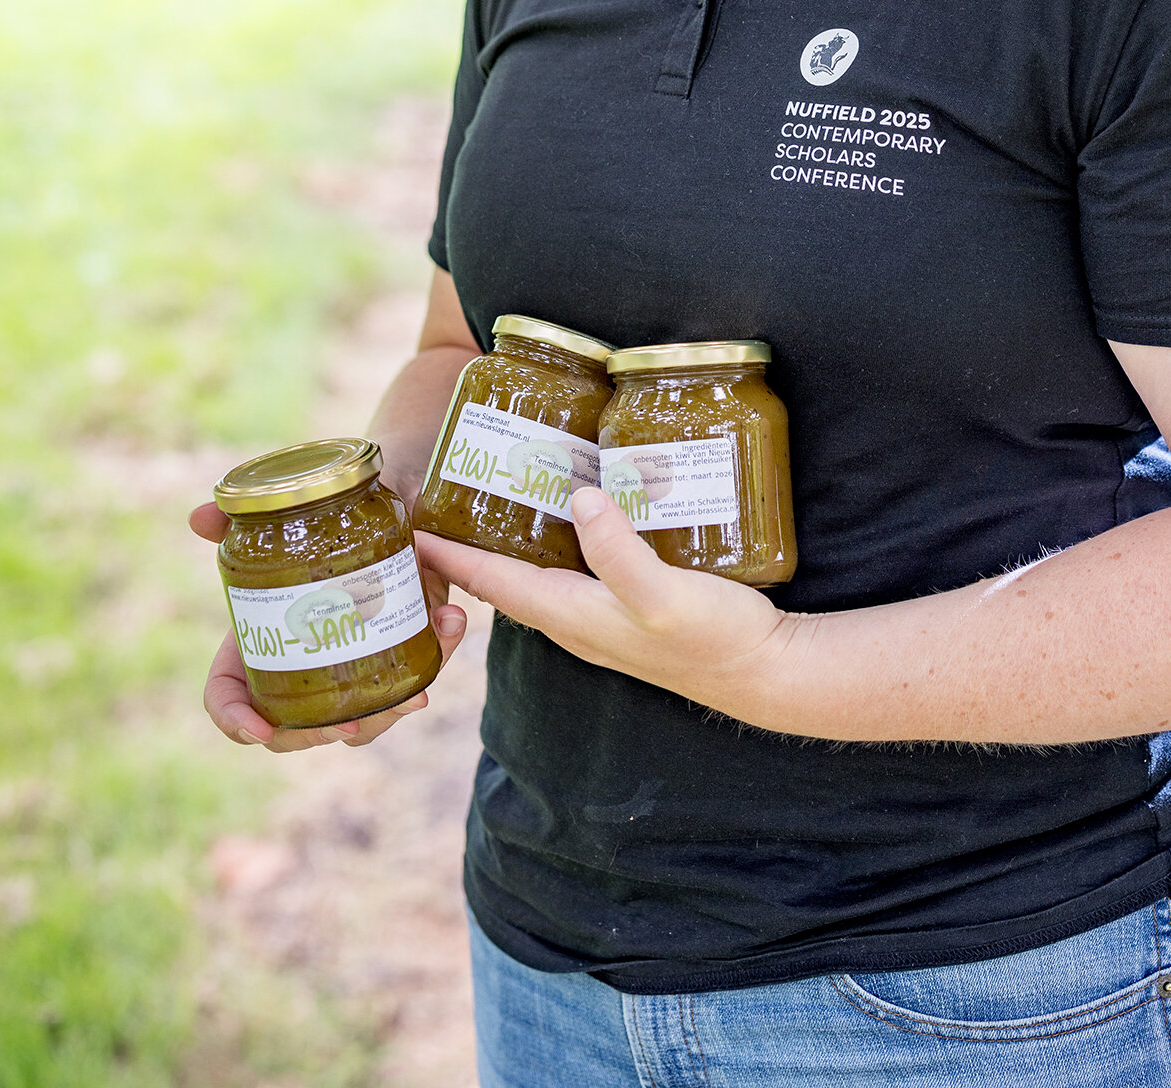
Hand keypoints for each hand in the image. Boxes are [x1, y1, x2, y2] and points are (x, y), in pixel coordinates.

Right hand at [189, 496, 467, 752]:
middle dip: (324, 733)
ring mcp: (348, 668)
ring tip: (417, 693)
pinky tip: (451, 625)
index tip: (261, 731)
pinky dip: (437, 656)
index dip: (236, 723)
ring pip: (359, 721)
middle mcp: (299, 667)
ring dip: (389, 712)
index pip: (228, 701)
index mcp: (258, 641)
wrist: (384, 497)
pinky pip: (411, 677)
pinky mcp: (395, 653)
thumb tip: (197, 517)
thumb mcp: (288, 517)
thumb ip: (240, 520)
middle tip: (351, 724)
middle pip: (295, 729)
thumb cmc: (324, 519)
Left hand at [418, 487, 797, 723]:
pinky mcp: (627, 605)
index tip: (407, 524)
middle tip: (440, 499)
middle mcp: (576, 620)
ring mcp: (601, 616)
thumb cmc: (712, 639)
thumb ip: (619, 552)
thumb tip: (579, 499)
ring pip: (534, 576)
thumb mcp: (663, 593)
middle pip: (501, 581)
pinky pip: (571, 570)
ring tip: (490, 498)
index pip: (492, 582)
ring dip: (505, 545)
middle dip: (465, 549)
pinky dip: (552, 544)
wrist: (763, 672)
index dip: (448, 555)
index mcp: (572, 615)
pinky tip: (569, 515)